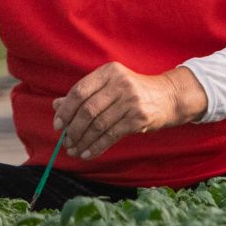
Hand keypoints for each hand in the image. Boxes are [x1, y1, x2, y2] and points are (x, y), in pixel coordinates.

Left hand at [52, 62, 206, 160]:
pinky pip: (111, 135)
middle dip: (73, 129)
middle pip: (87, 110)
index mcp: (109, 72)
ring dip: (83, 141)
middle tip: (66, 142)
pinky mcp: (138, 118)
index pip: (80, 91)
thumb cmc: (134, 91)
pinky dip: (96, 147)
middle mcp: (120, 84)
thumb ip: (84, 94)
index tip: (57, 125)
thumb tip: (56, 106)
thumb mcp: (110, 86)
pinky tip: (87, 153)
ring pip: (98, 125)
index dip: (65, 110)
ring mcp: (131, 101)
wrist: (169, 96)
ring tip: (74, 150)